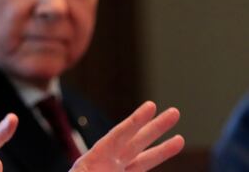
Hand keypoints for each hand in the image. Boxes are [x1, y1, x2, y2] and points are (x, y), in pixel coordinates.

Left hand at [70, 101, 184, 171]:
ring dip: (161, 150)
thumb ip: (92, 168)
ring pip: (142, 160)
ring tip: (180, 138)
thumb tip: (122, 158)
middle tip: (175, 112)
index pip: (118, 137)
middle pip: (134, 142)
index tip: (150, 106)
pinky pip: (138, 170)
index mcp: (94, 160)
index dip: (134, 122)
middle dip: (154, 128)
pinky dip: (152, 162)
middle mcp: (108, 165)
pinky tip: (166, 155)